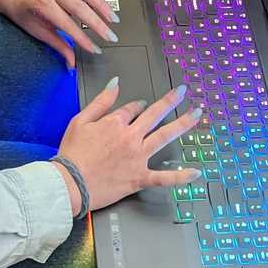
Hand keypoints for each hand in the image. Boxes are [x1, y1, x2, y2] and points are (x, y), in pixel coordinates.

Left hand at [0, 0, 118, 68]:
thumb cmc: (18, 9)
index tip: (95, 49)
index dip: (83, 39)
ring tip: (112, 17)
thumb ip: (56, 45)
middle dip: (98, 24)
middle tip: (110, 37)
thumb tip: (70, 62)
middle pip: (81, 7)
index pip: (69, 25)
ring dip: (101, 4)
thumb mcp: (34, 30)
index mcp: (42, 4)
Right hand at [55, 79, 202, 211]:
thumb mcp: (80, 121)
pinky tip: (195, 172)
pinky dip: (180, 177)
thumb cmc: (72, 154)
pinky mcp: (139, 178)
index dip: (136, 106)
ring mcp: (137, 157)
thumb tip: (115, 83)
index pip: (132, 109)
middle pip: (155, 115)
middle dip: (170, 101)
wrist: (70, 183)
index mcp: (115, 123)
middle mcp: (131, 137)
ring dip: (183, 124)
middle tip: (183, 92)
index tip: (139, 106)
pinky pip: (163, 178)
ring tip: (196, 114)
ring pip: (164, 137)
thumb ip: (100, 101)